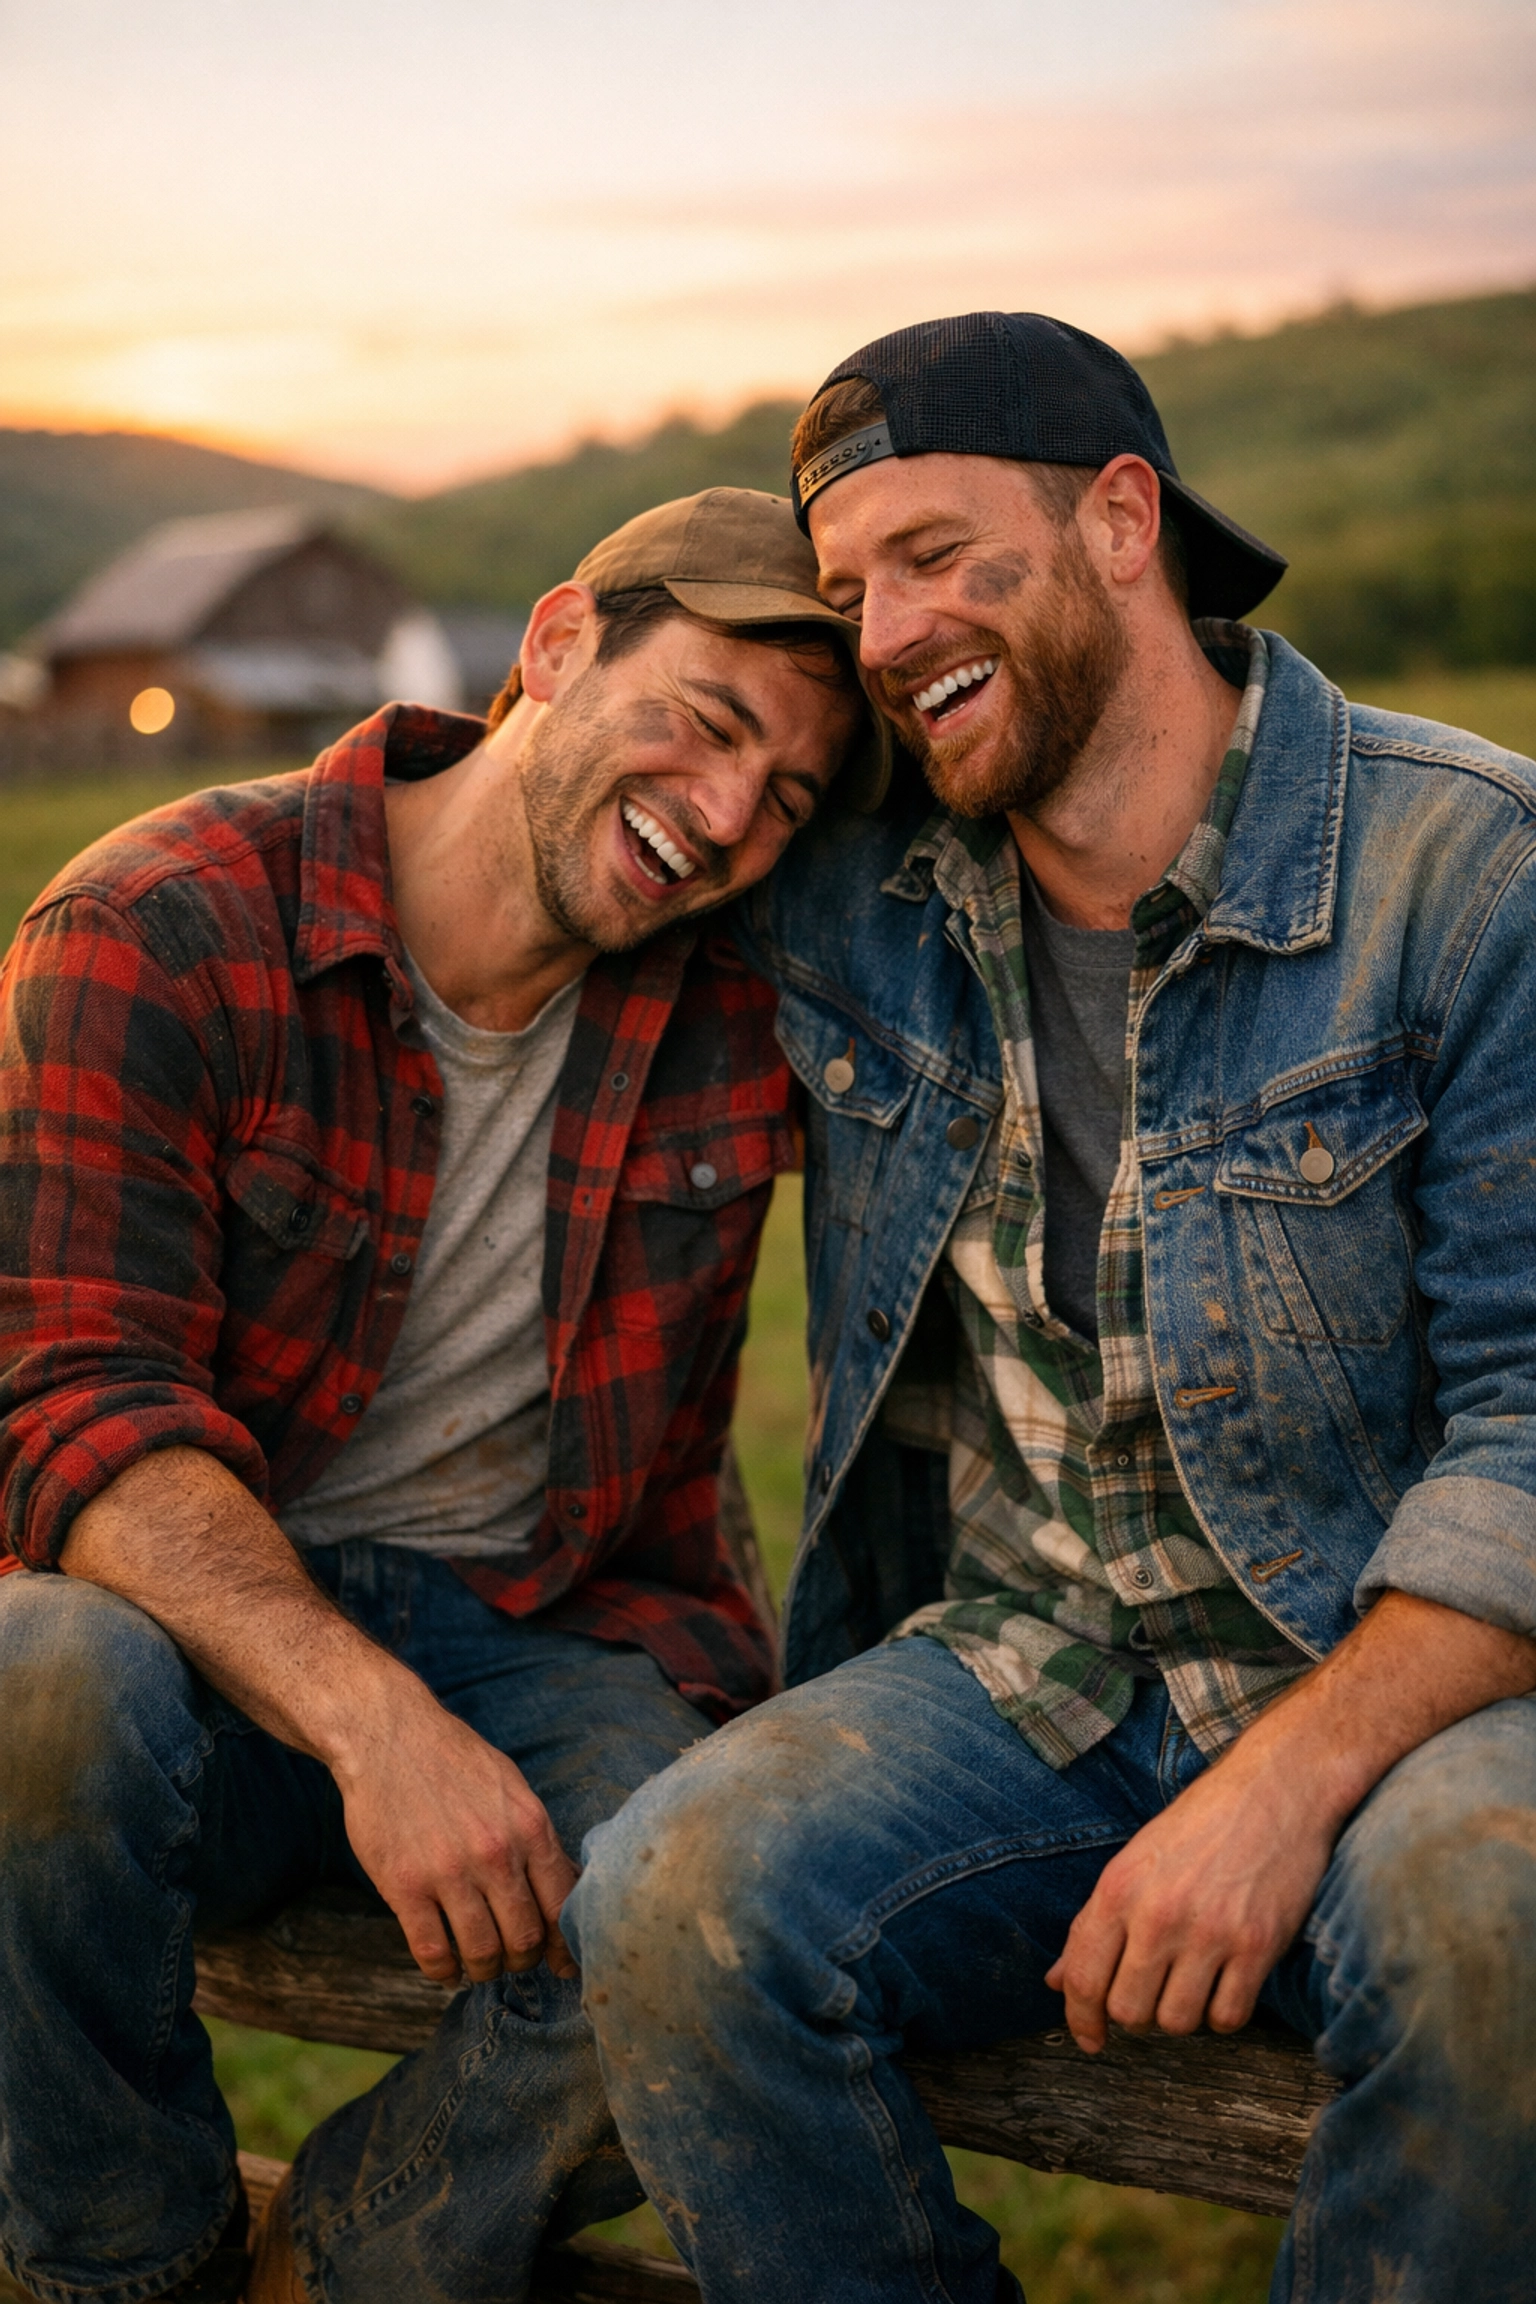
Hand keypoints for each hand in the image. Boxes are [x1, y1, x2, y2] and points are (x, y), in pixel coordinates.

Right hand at [332, 1680, 579, 1985]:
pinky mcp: (404, 1886)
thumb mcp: (512, 1789)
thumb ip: (537, 1839)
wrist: (389, 1735)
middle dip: (522, 1960)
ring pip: (482, 1952)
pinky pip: (432, 1953)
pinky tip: (444, 1968)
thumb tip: (567, 1887)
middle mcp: (496, 1853)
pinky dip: (442, 1972)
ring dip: (483, 1970)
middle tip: (510, 1959)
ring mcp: (449, 1872)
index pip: (562, 1907)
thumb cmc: (454, 1762)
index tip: (559, 1964)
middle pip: (525, 1939)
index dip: (564, 1946)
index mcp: (530, 1828)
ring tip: (477, 1965)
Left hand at [1043, 1593, 1535, 2052]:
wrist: (1276, 1788)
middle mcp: (1158, 1914)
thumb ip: (1096, 1922)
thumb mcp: (1136, 1860)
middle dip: (1137, 2014)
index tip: (1090, 2039)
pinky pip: (1228, 2018)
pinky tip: (1226, 1984)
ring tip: (1192, 1982)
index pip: (1082, 1977)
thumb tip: (1056, 1981)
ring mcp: (1209, 1932)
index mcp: (1118, 1888)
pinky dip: (1225, 2014)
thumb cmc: (1202, 1823)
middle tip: (1154, 1993)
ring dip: (1182, 2014)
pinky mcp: (1257, 1946)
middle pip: (1129, 2012)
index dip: (1080, 2019)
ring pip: (1178, 2023)